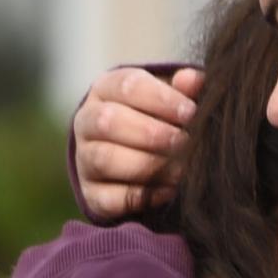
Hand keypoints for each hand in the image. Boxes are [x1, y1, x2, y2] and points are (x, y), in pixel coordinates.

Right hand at [74, 65, 202, 218]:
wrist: (136, 156)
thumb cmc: (158, 118)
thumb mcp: (170, 98)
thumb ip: (184, 89)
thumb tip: (193, 80)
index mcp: (106, 89)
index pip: (127, 87)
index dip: (161, 99)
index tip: (190, 112)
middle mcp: (87, 121)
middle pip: (108, 121)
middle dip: (151, 133)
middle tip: (183, 142)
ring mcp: (84, 158)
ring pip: (104, 159)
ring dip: (146, 165)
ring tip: (180, 169)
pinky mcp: (90, 193)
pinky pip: (108, 197)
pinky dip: (140, 196)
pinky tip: (168, 191)